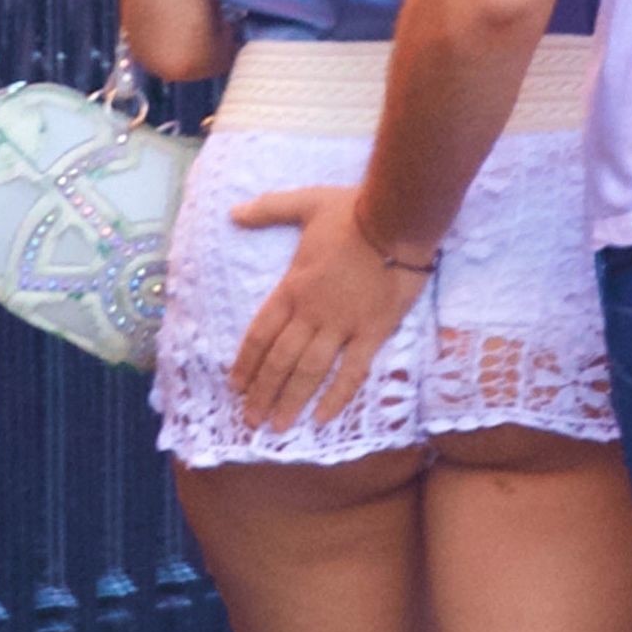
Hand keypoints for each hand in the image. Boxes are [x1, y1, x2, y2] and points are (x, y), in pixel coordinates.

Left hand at [227, 186, 429, 431]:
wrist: (397, 219)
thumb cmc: (352, 211)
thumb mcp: (306, 203)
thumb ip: (269, 209)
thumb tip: (233, 212)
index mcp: (294, 286)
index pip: (261, 332)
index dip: (246, 361)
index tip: (235, 385)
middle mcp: (312, 312)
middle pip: (280, 360)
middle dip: (262, 392)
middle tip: (250, 419)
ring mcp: (342, 325)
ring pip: (309, 371)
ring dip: (291, 400)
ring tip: (278, 427)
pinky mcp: (373, 332)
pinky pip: (352, 371)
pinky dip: (337, 397)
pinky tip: (323, 418)